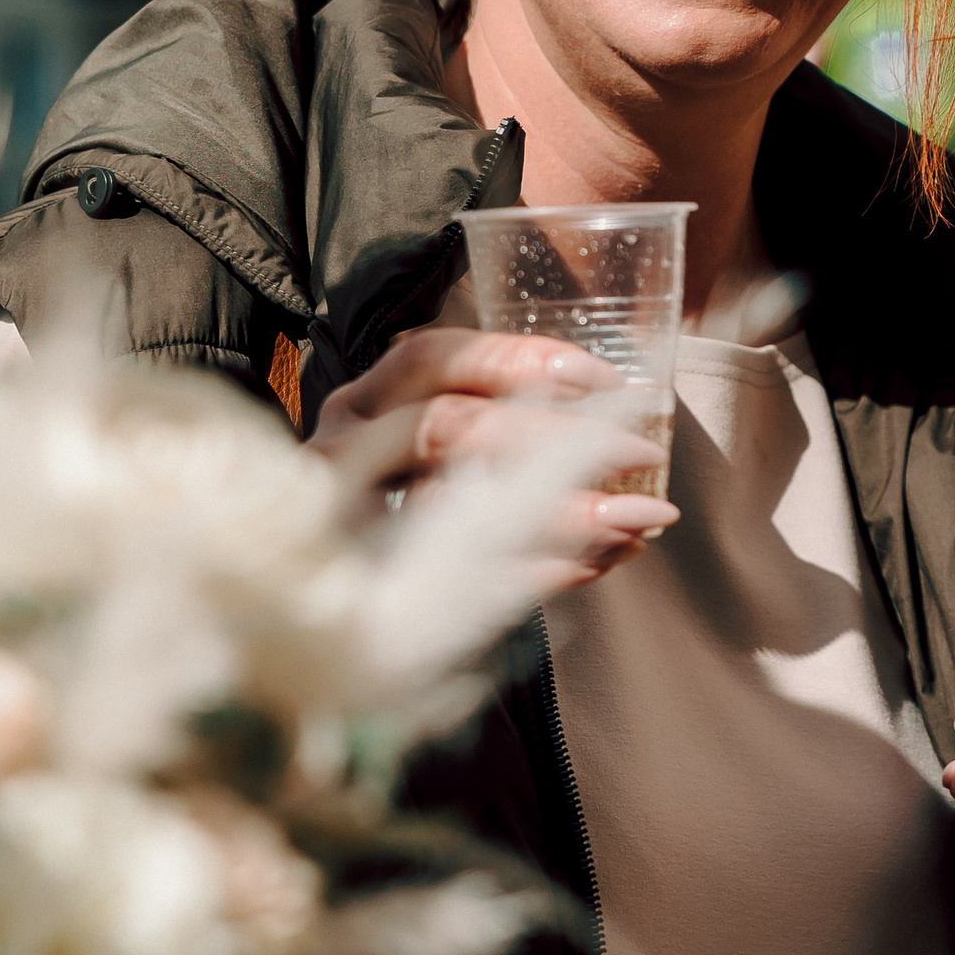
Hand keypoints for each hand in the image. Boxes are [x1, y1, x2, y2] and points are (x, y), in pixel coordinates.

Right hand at [308, 327, 679, 593]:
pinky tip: (584, 568)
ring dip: (554, 514)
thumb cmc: (407, 497)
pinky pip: (443, 583)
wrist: (313, 598)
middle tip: (640, 454)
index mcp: (374, 396)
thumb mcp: (441, 448)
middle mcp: (346, 445)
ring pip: (447, 505)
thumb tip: (632, 441)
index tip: (606, 380)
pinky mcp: (352, 585)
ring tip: (632, 523)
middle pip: (447, 426)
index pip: (437, 355)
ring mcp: (339, 519)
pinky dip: (522, 576)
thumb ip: (512, 426)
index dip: (522, 360)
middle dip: (556, 440)